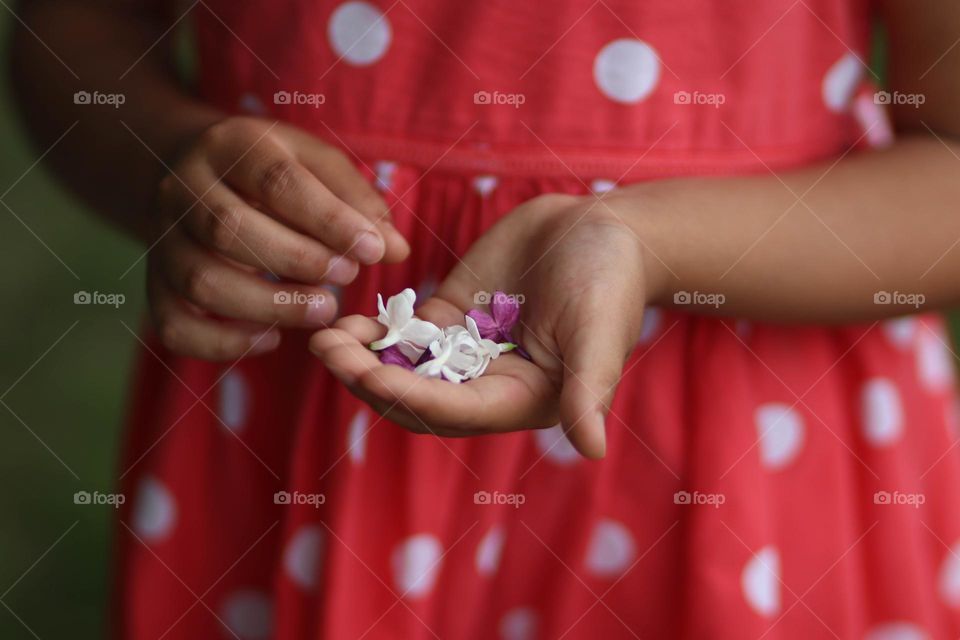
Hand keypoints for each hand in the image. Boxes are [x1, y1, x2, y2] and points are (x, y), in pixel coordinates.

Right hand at [147, 116, 409, 359]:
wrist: (189, 169)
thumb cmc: (270, 170)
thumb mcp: (315, 163)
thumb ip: (358, 201)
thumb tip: (396, 250)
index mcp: (230, 145)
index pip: (275, 181)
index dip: (328, 220)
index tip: (373, 250)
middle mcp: (184, 188)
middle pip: (229, 230)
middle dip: (297, 261)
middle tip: (346, 278)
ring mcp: (163, 238)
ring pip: (201, 280)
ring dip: (268, 305)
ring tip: (322, 311)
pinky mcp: (155, 283)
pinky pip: (175, 324)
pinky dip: (222, 343)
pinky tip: (270, 339)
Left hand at [310, 193, 653, 457]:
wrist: (599, 230)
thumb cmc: (609, 281)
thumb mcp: (600, 333)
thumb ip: (590, 390)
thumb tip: (593, 449)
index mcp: (521, 399)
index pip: (458, 411)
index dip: (414, 398)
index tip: (371, 377)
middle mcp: (487, 384)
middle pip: (417, 399)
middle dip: (371, 381)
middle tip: (329, 353)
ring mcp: (464, 351)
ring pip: (402, 370)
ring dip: (361, 360)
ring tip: (324, 339)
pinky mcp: (450, 319)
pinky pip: (404, 336)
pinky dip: (374, 333)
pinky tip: (344, 322)